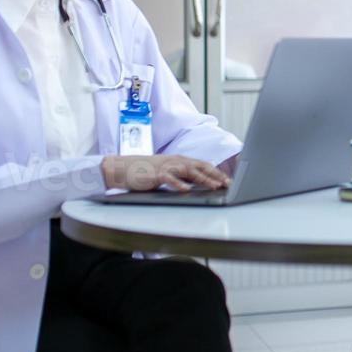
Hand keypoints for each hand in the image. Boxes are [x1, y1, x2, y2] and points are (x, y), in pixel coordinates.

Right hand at [102, 154, 230, 191]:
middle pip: (200, 166)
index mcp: (180, 161)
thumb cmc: (146, 172)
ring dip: (203, 179)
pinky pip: (169, 179)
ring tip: (214, 186)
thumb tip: (198, 185)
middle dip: (215, 175)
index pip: (202, 165)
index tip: (228, 180)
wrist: (123, 169)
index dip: (216, 172)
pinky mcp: (155, 174)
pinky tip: (186, 190)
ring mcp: (166, 166)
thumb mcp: (168, 173)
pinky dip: (178, 184)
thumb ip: (182, 177)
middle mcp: (176, 161)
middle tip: (227, 183)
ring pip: (189, 171)